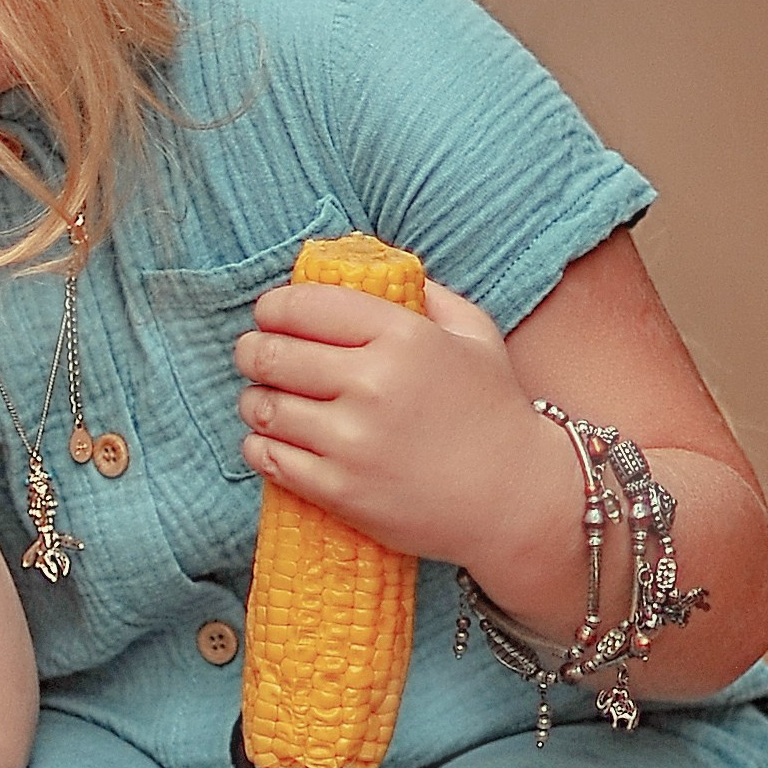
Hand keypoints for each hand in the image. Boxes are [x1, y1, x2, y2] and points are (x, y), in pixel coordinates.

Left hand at [233, 272, 577, 578]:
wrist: (516, 501)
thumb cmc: (496, 413)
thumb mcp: (475, 335)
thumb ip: (427, 296)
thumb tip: (374, 267)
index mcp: (403, 337)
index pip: (304, 306)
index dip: (273, 307)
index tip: (269, 315)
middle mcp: (372, 384)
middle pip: (272, 354)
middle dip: (251, 351)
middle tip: (252, 354)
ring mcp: (352, 441)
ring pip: (264, 407)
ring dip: (253, 399)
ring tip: (262, 398)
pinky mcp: (340, 491)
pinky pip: (269, 458)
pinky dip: (258, 444)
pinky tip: (268, 439)